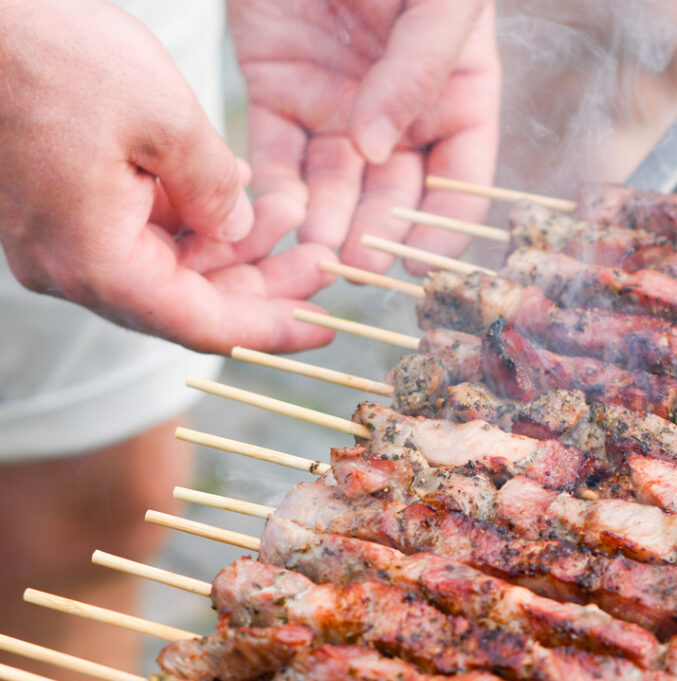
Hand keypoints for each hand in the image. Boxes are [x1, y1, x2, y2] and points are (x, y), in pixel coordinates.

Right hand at [0, 0, 334, 353]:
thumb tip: (236, 228)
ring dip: (233, 245)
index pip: (206, 326)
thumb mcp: (164, 117)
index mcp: (99, 265)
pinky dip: (192, 219)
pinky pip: (140, 234)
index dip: (273, 330)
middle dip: (263, 283)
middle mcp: (75, 270)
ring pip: (170, 268)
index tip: (326, 328)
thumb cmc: (45, 50)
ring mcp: (62, 244)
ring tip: (291, 209)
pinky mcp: (59, 213)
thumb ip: (215, 188)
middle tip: (322, 261)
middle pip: (192, 302)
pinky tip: (237, 189)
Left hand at [229, 0, 500, 271]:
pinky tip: (276, 220)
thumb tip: (377, 148)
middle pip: (394, 193)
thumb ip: (421, 68)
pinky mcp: (278, 91)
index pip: (460, 178)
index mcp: (456, 93)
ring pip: (335, 186)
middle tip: (357, 266)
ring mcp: (338, 105)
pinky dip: (274, 191)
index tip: (420, 261)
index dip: (443, 225)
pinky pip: (278, 155)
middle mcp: (400, 111)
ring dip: (325, 224)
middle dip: (376, 233)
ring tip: (315, 255)